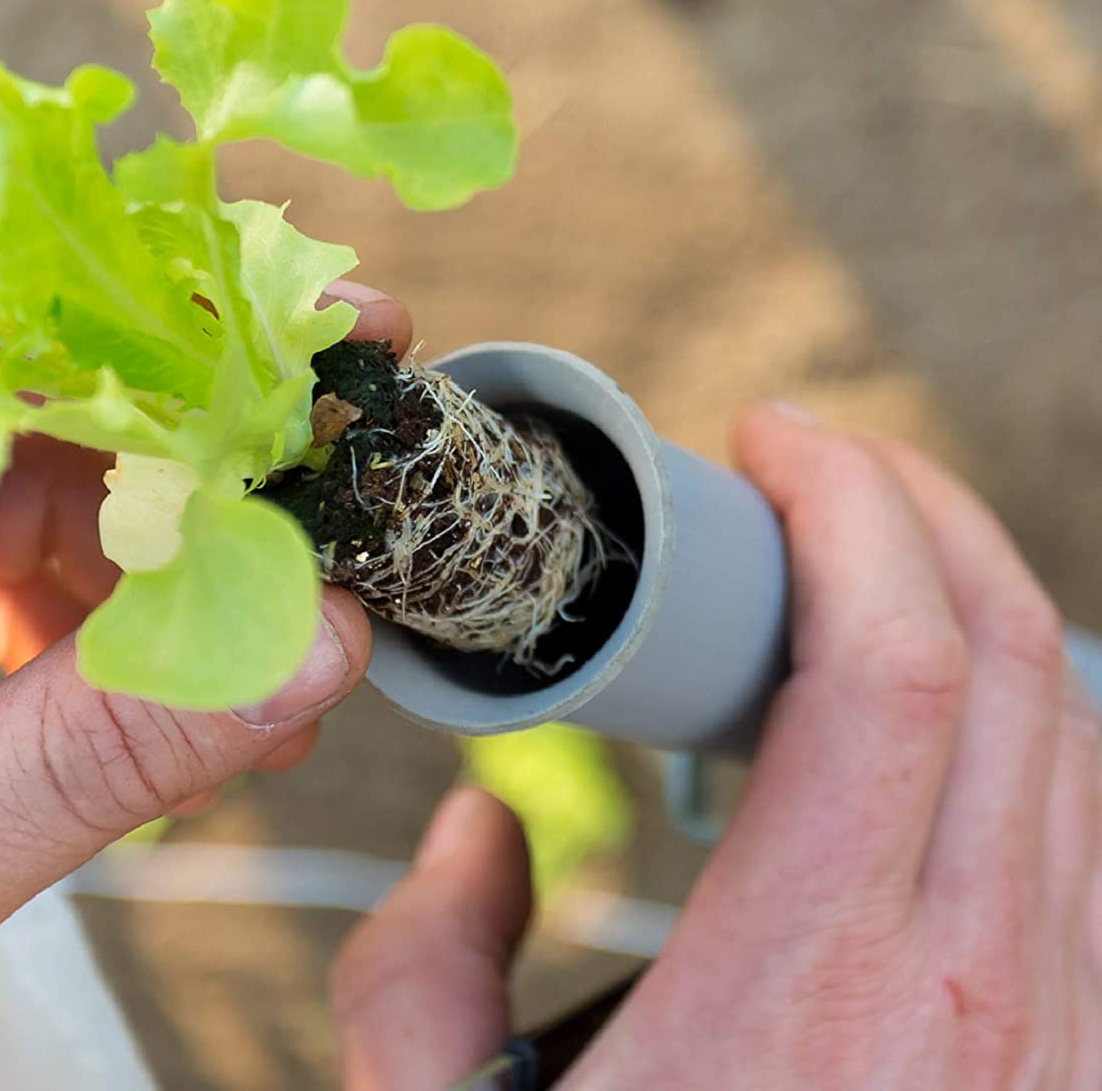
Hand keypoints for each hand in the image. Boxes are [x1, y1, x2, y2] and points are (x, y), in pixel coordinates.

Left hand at [0, 283, 407, 1090]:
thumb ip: (93, 754)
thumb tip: (304, 644)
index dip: (100, 382)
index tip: (256, 392)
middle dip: (141, 485)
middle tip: (281, 520)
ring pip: (5, 503)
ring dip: (138, 573)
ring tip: (241, 650)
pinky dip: (97, 638)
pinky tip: (173, 697)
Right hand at [332, 404, 1101, 1088]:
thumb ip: (429, 955)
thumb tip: (482, 831)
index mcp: (815, 982)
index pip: (893, 662)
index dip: (846, 503)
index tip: (767, 435)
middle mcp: (985, 1000)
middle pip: (1012, 658)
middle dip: (920, 503)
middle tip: (816, 456)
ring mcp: (1068, 1044)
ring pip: (1081, 739)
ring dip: (982, 602)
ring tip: (869, 554)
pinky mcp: (1084, 1074)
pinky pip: (1097, 839)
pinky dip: (1030, 726)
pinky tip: (943, 713)